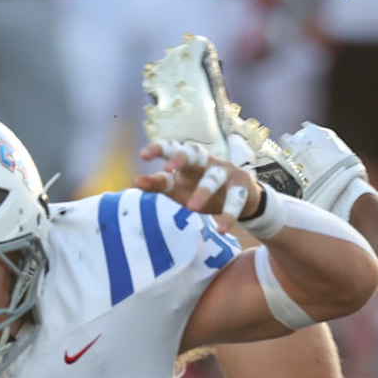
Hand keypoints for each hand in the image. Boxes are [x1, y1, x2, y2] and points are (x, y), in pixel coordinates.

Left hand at [135, 141, 260, 231]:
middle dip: (182, 159)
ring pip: (214, 177)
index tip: (143, 155)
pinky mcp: (242, 187)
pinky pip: (235, 200)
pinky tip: (222, 229)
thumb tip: (136, 181)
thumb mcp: (179, 189)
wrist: (241, 198)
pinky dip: (229, 215)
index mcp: (189, 160)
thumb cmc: (202, 190)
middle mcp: (207, 161)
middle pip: (194, 154)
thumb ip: (159, 184)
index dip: (159, 149)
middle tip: (168, 169)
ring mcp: (226, 172)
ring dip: (204, 191)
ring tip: (191, 207)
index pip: (173, 148)